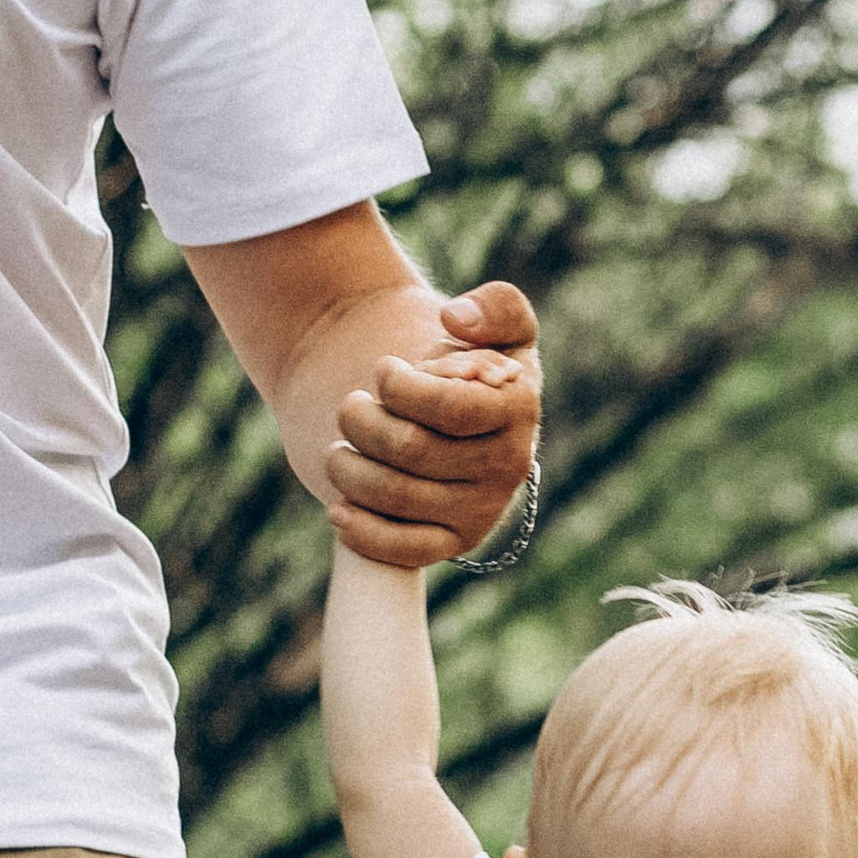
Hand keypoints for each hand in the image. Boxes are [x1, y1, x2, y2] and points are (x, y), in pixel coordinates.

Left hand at [325, 279, 541, 567]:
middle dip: (363, 420)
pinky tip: (338, 510)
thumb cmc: (463, 364)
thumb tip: (456, 321)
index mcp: (519, 408)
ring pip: (395, 495)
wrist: (446, 416)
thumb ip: (496, 306)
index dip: (401, 389)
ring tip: (338, 446)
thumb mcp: (494, 322)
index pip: (450, 409)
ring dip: (348, 466)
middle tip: (350, 405)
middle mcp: (509, 466)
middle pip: (411, 450)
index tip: (383, 372)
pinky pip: (407, 551)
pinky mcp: (453, 542)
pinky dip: (363, 533)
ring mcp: (481, 510)